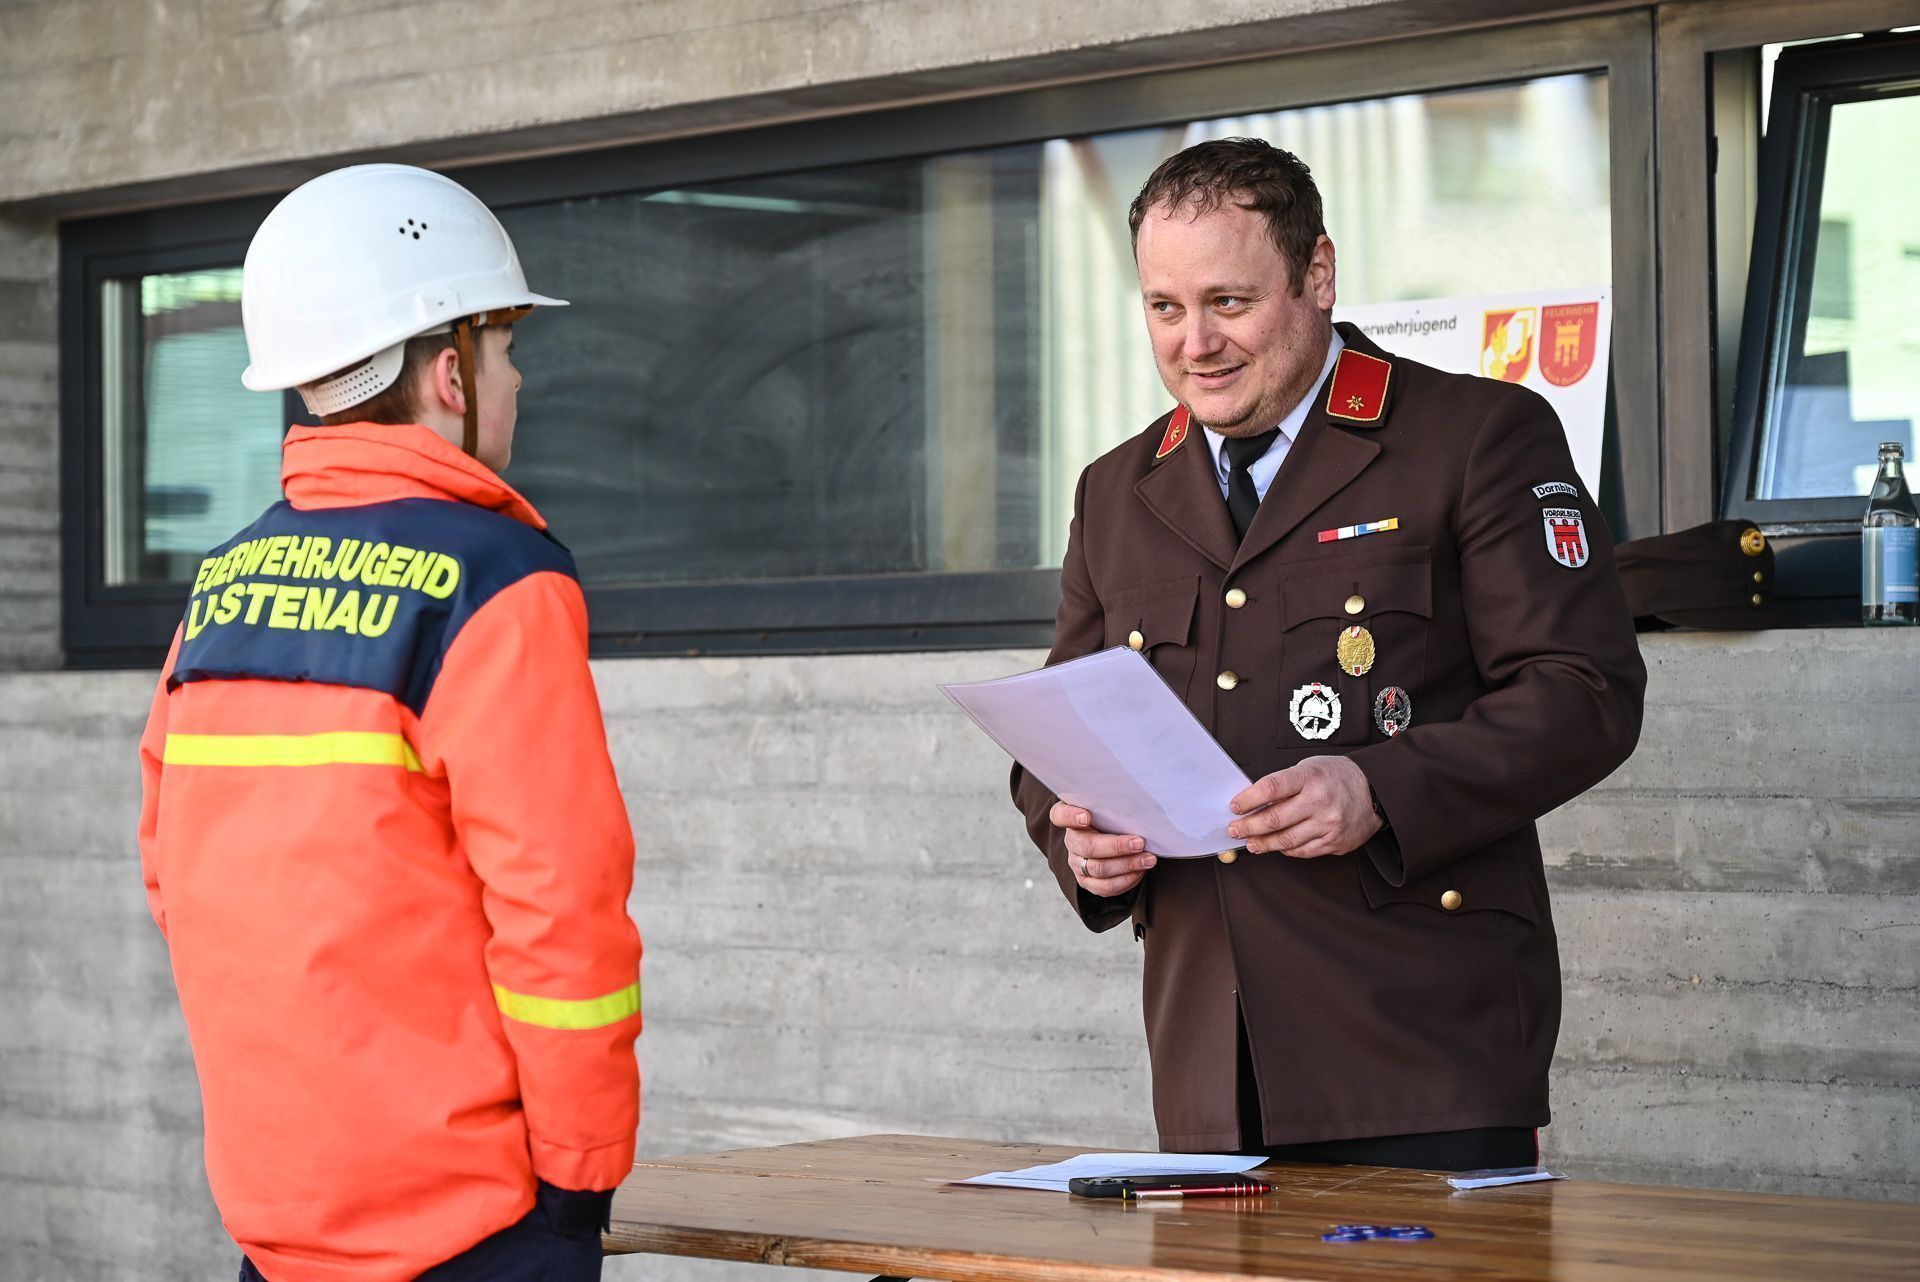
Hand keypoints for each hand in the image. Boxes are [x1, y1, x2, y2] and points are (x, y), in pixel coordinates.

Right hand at [1049, 802, 1157, 896]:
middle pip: (1087, 846)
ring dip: (1127, 864)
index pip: (1059, 815)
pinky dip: (1126, 880)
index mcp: (1069, 817)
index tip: (1087, 816)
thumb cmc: (1111, 819)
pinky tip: (1140, 871)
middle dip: (1116, 846)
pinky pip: (1105, 887)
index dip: (1071, 817)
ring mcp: (1077, 863)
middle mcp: (1071, 841)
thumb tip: (1138, 808)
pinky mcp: (1087, 882)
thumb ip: (1113, 805)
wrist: (1110, 839)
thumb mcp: (1108, 807)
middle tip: (1139, 842)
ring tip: (1148, 859)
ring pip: (1099, 869)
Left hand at [1227, 756, 1381, 858]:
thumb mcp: (1309, 768)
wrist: (1375, 790)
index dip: (1248, 799)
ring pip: (1286, 840)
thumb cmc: (1335, 776)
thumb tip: (1252, 803)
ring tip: (1251, 843)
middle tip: (1234, 830)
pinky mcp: (1335, 842)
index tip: (1234, 807)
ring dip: (1263, 844)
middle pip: (1274, 819)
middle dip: (1248, 827)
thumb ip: (1284, 784)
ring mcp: (1329, 824)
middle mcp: (1319, 801)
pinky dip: (1286, 850)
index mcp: (1310, 776)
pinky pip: (1303, 851)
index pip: (1270, 788)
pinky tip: (1277, 846)